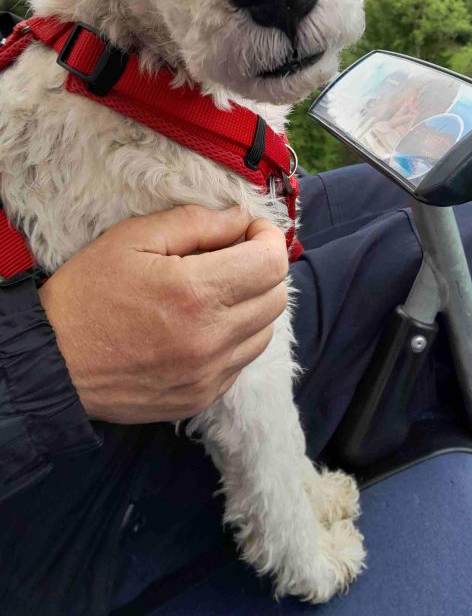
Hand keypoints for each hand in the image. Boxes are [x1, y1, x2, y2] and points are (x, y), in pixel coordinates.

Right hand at [38, 205, 288, 423]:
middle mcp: (211, 340)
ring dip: (252, 304)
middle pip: (276, 298)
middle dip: (262, 268)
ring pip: (264, 332)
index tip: (248, 230)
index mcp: (196, 294)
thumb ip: (195, 223)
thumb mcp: (132, 239)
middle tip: (232, 256)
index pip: (271, 263)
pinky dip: (235, 338)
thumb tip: (240, 218)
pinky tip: (203, 324)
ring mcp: (208, 375)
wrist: (51, 363)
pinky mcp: (200, 397)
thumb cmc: (86, 294)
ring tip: (216, 291)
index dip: (267, 238)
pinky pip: (241, 362)